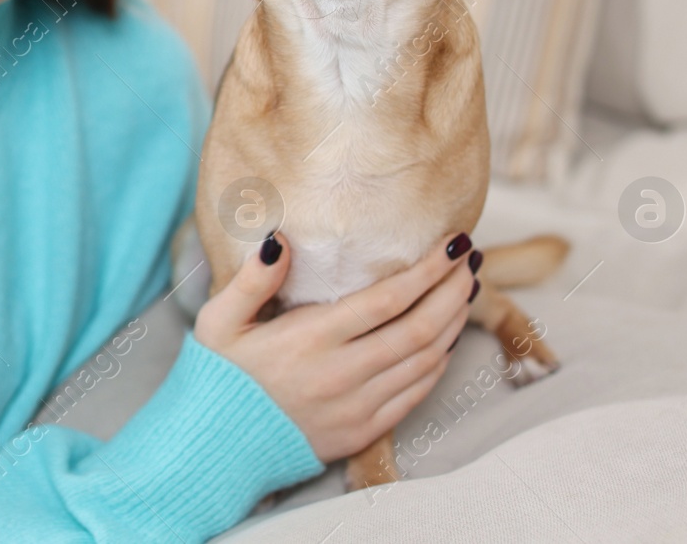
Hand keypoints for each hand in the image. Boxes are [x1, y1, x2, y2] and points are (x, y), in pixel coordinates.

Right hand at [193, 230, 474, 463]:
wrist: (217, 446)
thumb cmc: (220, 375)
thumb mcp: (219, 320)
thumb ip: (252, 279)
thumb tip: (278, 239)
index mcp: (310, 339)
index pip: (388, 299)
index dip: (428, 270)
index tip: (451, 244)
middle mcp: (342, 373)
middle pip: (420, 328)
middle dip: (452, 290)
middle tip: (468, 261)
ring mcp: (357, 406)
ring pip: (427, 361)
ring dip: (453, 323)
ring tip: (463, 292)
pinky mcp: (364, 431)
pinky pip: (417, 394)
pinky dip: (440, 363)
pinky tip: (445, 339)